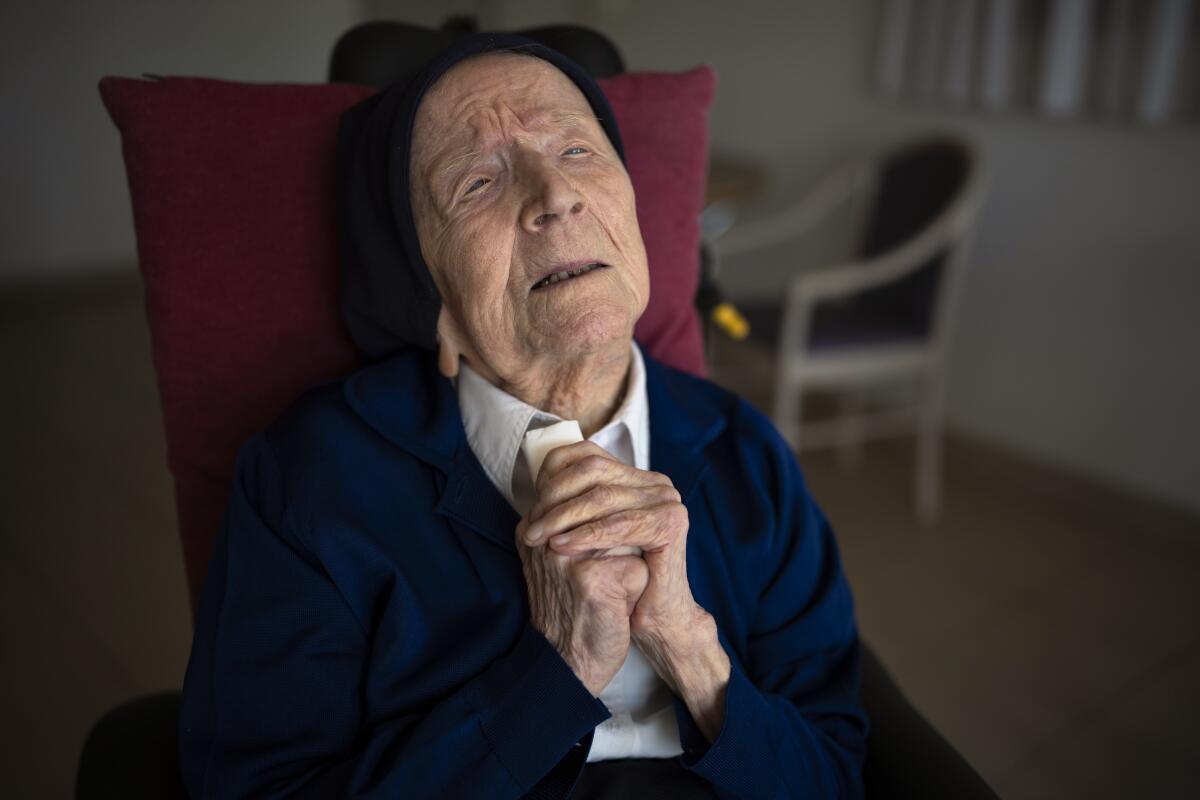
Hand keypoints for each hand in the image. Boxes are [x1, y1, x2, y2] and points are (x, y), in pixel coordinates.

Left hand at [522, 443, 729, 739]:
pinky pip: (622, 524)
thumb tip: (535, 482)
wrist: (650, 618)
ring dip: (564, 517)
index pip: (586, 454)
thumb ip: (570, 505)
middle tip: (531, 528)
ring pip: (603, 497)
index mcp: (635, 478)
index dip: (552, 473)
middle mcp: (654, 482)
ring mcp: (667, 499)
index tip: (531, 501)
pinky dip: (589, 534)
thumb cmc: (614, 579)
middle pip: (593, 472)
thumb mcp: (587, 534)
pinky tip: (563, 547)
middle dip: (555, 498)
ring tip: (539, 538)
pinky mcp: (672, 522)